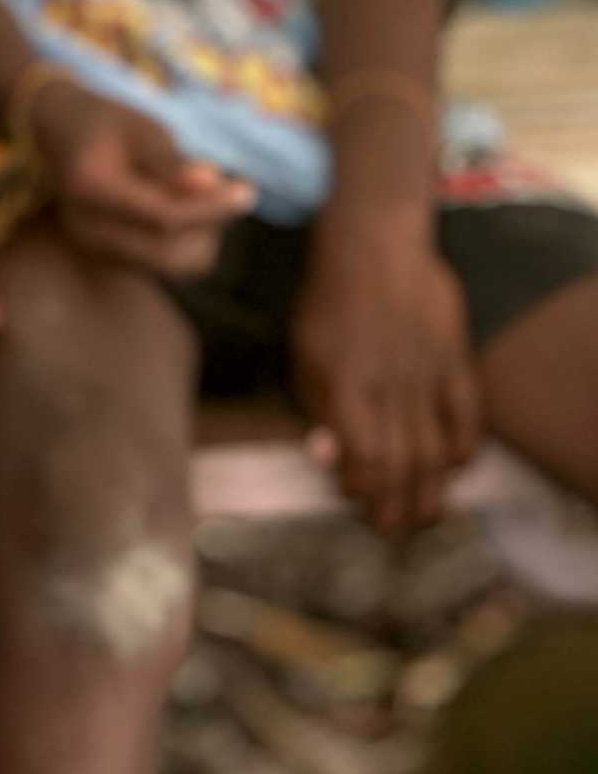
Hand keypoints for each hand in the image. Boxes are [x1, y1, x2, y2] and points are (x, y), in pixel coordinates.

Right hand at [35, 81, 254, 278]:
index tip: (247, 190)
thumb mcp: (139, 128)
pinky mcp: (108, 256)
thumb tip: (211, 182)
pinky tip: (183, 204)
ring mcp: (94, 247)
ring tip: (204, 194)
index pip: (164, 217)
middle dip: (211, 226)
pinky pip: (163, 261)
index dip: (212, 208)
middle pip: (170, 252)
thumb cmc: (104, 123)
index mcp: (90, 189)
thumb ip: (171, 162)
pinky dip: (186, 238)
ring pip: (173, 264)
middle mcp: (87, 227)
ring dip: (203, 235)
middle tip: (231, 190)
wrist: (59, 133)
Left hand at [292, 220, 478, 533]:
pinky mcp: (455, 359)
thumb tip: (327, 456)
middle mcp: (391, 386)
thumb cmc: (326, 300)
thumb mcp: (302, 350)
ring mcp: (428, 374)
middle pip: (404, 465)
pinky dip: (464, 448)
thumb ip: (316, 406)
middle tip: (391, 529)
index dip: (363, 489)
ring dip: (432, 491)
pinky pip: (470, 417)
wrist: (372, 244)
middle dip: (397, 507)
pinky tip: (453, 466)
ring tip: (423, 516)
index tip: (356, 500)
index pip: (364, 458)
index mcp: (346, 384)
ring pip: (438, 451)